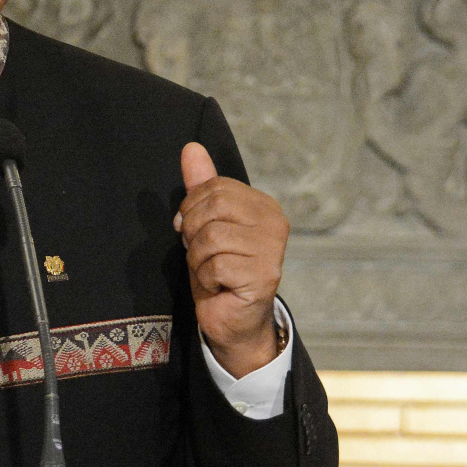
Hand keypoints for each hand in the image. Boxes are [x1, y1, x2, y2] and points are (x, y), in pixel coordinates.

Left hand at [176, 142, 287, 378]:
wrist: (232, 319)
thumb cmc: (220, 269)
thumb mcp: (206, 223)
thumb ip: (201, 186)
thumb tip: (191, 147)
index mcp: (264, 205)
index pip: (216, 187)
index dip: (193, 207)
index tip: (192, 230)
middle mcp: (275, 223)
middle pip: (214, 208)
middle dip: (193, 232)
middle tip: (200, 253)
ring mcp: (272, 250)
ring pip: (211, 237)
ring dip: (198, 259)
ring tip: (211, 271)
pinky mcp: (263, 277)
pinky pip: (215, 265)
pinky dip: (206, 278)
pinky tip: (219, 287)